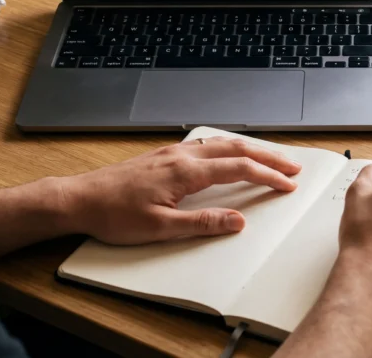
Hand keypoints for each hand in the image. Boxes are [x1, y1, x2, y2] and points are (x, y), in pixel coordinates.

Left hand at [61, 137, 301, 243]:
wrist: (78, 199)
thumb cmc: (113, 215)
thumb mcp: (160, 228)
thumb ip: (202, 223)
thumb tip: (236, 221)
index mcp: (185, 172)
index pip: (238, 168)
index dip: (267, 176)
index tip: (287, 183)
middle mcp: (182, 156)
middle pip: (236, 149)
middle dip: (268, 157)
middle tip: (292, 166)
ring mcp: (172, 153)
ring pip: (221, 143)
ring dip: (250, 149)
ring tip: (269, 158)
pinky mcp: (163, 156)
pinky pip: (205, 144)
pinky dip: (228, 147)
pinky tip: (228, 152)